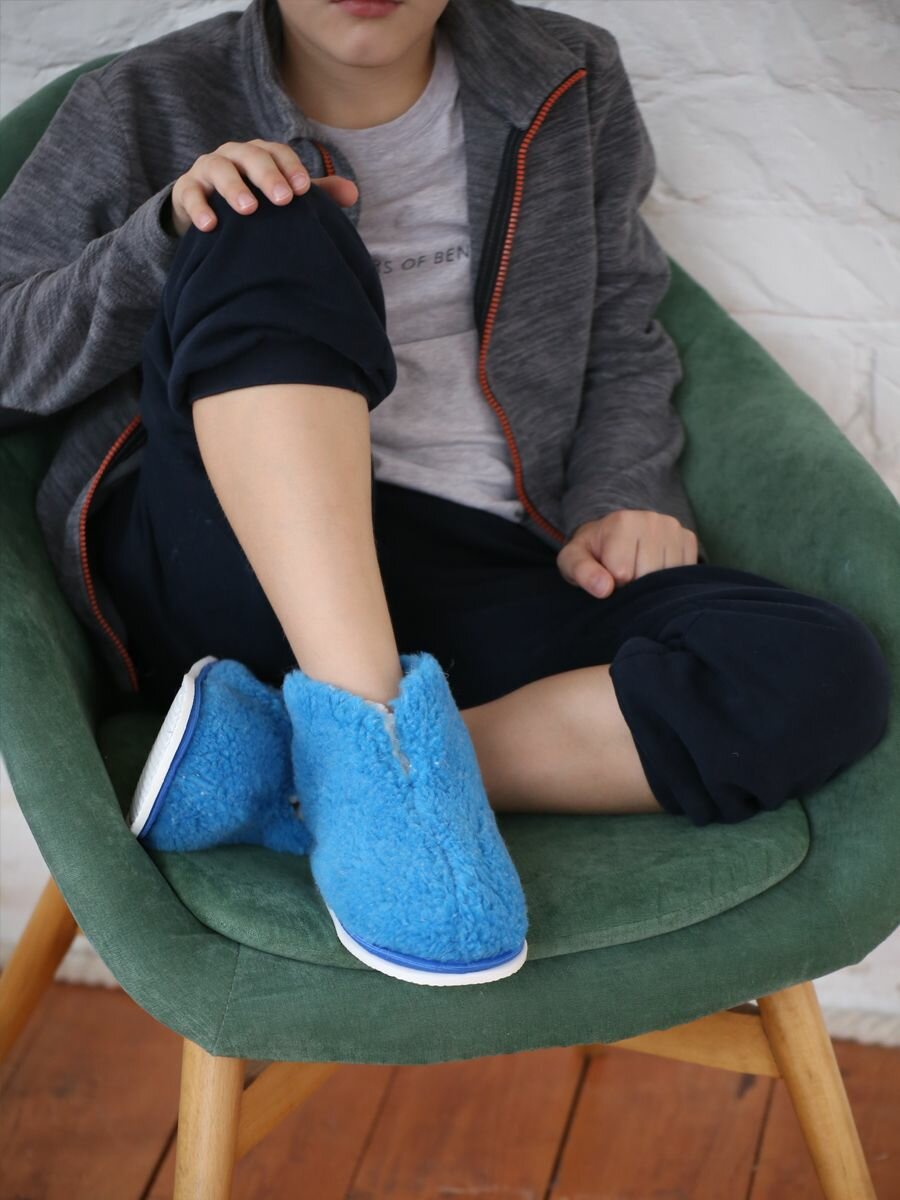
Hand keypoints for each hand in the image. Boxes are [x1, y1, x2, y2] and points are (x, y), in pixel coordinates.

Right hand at [165, 139, 358, 236]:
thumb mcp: (283, 196)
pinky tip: (210, 225)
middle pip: (251, 156)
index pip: (278, 153)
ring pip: (219, 169)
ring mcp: (208, 170)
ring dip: (234, 187)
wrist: (210, 213)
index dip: (291, 168)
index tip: (303, 191)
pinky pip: (189, 194)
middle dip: (267, 175)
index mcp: (261, 155)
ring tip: (248, 209)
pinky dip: (198, 207)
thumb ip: (316, 196)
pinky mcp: (186, 190)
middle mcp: (234, 156)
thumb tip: (353, 193)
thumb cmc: (256, 202)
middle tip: (282, 199)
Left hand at [557, 509, 698, 598]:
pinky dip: (670, 581)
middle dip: (633, 584)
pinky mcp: (688, 538)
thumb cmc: (592, 553)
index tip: (606, 573)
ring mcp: (673, 528)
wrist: (612, 535)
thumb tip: (604, 589)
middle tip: (623, 573)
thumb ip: (582, 573)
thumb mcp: (573, 560)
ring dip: (652, 584)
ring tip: (638, 570)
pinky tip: (655, 570)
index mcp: (622, 521)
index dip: (612, 583)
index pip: (623, 573)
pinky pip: (685, 573)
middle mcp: (652, 519)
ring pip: (668, 578)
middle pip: (648, 576)